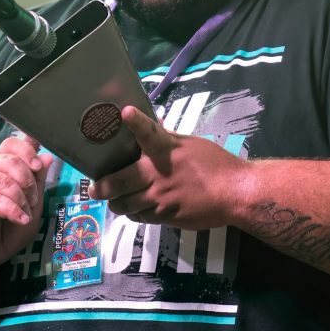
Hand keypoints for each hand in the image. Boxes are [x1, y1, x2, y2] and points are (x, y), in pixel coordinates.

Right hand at [0, 134, 52, 282]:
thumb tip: (47, 157)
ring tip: (27, 213)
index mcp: (1, 171)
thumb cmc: (6, 231)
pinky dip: (11, 209)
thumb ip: (38, 182)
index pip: (10, 144)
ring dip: (20, 196)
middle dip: (28, 179)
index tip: (38, 165)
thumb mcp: (31, 207)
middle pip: (8, 159)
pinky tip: (20, 219)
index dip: (27, 149)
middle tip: (34, 199)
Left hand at [89, 105, 245, 229]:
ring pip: (125, 205)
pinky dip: (134, 214)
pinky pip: (141, 217)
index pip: (148, 132)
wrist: (235, 193)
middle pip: (118, 183)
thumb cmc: (215, 164)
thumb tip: (150, 125)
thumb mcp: (190, 144)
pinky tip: (135, 210)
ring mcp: (160, 198)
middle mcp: (157, 173)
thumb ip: (165, 138)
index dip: (136, 122)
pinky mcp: (165, 216)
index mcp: (166, 150)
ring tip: (113, 201)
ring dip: (116, 204)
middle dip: (101, 188)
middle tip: (94, 189)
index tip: (126, 113)